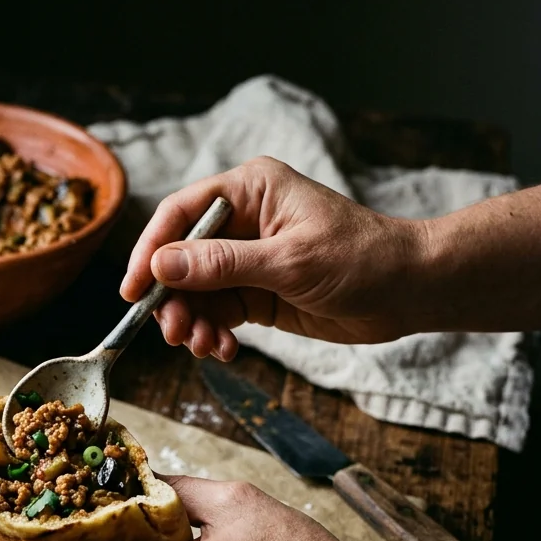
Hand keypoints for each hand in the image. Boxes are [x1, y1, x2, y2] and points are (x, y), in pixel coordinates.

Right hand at [120, 156, 428, 358]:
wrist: (408, 292)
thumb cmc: (361, 259)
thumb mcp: (289, 261)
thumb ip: (222, 265)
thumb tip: (161, 265)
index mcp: (250, 190)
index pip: (180, 214)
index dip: (150, 250)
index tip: (133, 290)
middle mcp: (241, 222)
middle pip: (180, 259)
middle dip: (173, 299)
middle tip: (174, 332)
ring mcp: (246, 259)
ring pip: (194, 292)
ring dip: (192, 322)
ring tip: (204, 346)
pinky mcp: (254, 293)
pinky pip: (216, 314)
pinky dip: (212, 334)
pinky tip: (223, 349)